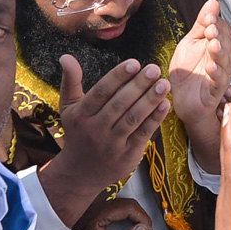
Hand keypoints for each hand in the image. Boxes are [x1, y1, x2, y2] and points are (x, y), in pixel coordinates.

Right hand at [37, 56, 169, 225]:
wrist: (80, 173)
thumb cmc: (78, 132)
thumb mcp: (68, 107)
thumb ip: (70, 81)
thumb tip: (66, 56)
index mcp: (81, 115)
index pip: (101, 92)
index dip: (118, 77)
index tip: (134, 63)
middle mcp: (96, 129)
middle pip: (119, 104)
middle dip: (138, 85)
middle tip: (154, 69)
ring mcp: (112, 144)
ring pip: (132, 118)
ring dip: (150, 100)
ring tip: (164, 84)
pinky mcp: (127, 155)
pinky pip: (143, 134)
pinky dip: (155, 119)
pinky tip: (165, 104)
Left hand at [71, 196, 153, 229]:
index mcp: (96, 219)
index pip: (126, 208)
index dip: (142, 218)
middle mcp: (96, 211)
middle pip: (128, 204)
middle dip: (142, 218)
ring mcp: (98, 211)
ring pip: (126, 206)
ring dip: (138, 219)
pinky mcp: (100, 214)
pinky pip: (121, 210)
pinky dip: (131, 219)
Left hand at [169, 0, 230, 133]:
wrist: (183, 100)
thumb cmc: (189, 71)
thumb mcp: (191, 43)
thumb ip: (201, 24)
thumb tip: (213, 2)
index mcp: (217, 45)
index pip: (222, 30)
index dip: (216, 23)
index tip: (209, 17)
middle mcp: (222, 59)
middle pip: (226, 44)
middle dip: (219, 36)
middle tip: (211, 29)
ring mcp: (220, 75)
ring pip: (225, 62)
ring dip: (219, 52)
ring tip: (213, 45)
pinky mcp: (215, 91)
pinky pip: (218, 82)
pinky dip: (216, 74)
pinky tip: (211, 66)